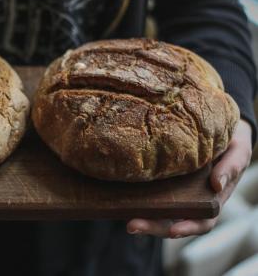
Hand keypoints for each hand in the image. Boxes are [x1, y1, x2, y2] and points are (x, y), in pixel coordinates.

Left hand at [126, 119, 252, 237]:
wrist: (220, 128)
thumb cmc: (232, 142)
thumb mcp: (238, 151)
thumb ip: (232, 166)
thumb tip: (216, 184)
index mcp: (212, 199)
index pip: (201, 220)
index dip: (188, 227)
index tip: (174, 230)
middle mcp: (191, 200)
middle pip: (172, 222)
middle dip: (153, 227)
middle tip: (132, 225)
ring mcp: (175, 192)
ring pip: (157, 212)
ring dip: (142, 218)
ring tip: (126, 219)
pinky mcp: (161, 181)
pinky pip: (148, 193)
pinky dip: (136, 200)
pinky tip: (119, 198)